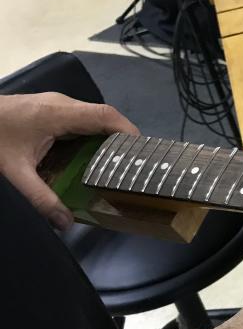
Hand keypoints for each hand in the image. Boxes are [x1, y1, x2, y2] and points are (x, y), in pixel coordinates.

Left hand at [0, 93, 138, 229]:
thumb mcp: (13, 172)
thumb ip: (40, 198)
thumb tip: (65, 223)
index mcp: (58, 113)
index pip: (106, 116)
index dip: (129, 132)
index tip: (143, 154)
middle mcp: (62, 105)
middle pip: (104, 117)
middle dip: (122, 141)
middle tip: (133, 167)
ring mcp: (55, 106)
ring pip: (93, 119)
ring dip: (106, 140)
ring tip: (117, 166)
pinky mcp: (48, 111)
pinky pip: (80, 122)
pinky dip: (91, 138)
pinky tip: (91, 159)